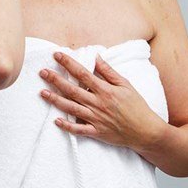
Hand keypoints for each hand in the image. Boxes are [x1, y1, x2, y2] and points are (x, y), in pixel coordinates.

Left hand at [37, 51, 164, 151]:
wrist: (145, 131)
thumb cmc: (137, 106)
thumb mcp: (126, 85)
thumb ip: (109, 72)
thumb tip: (96, 58)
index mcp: (105, 90)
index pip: (82, 74)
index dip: (68, 64)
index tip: (56, 55)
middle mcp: (98, 104)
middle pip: (72, 90)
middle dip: (55, 80)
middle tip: (42, 72)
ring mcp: (96, 119)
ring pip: (71, 108)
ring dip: (55, 100)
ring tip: (42, 92)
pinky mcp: (96, 132)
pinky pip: (78, 130)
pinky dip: (67, 126)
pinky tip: (55, 120)